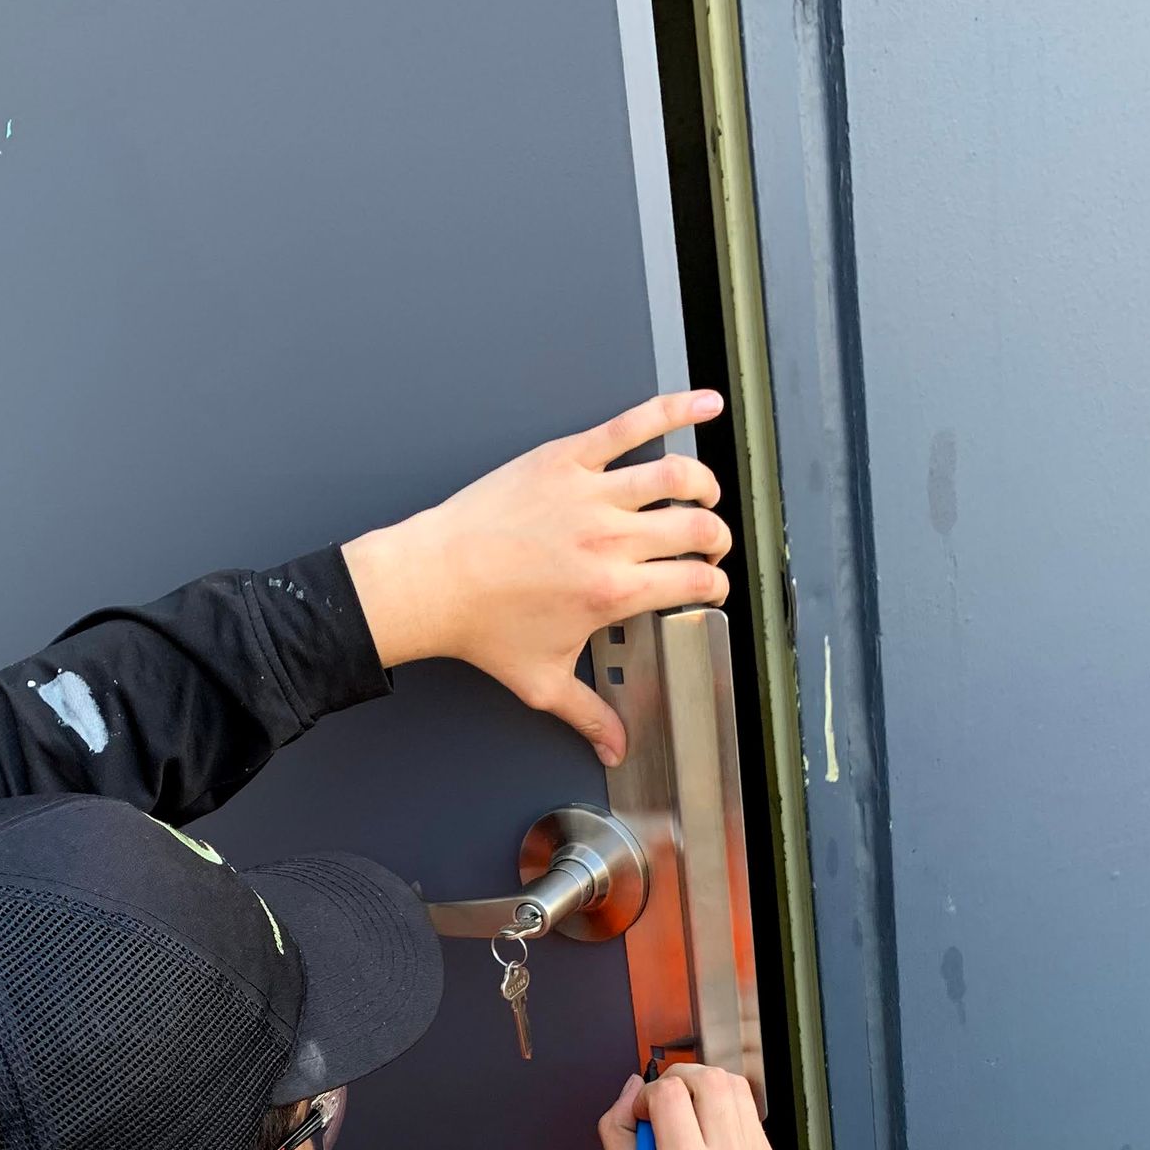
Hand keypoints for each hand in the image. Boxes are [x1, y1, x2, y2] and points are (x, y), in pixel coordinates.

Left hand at [341, 391, 730, 764]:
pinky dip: (675, 410)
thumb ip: (589, 714)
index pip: (692, 582)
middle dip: (715, 540)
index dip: (712, 586)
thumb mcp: (542, 681)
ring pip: (677, 476)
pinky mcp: (567, 458)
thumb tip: (614, 745)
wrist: (433, 581)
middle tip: (709, 546)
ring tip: (703, 494)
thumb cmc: (481, 626)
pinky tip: (704, 403)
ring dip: (703, 486)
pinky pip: (631, 426)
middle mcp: (609, 540)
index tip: (709, 587)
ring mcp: (590, 494)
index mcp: (612, 592)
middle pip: (697, 529)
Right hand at [597, 1065, 776, 1149]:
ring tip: (685, 1113)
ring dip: (704, 1088)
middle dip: (676, 1080)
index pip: (668, 1093)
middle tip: (660, 1104)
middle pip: (707, 1078)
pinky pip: (749, 1114)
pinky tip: (706, 1134)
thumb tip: (628, 1092)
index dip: (646, 1095)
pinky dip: (725, 1110)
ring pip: (734, 1086)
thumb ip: (619, 1134)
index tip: (640, 1113)